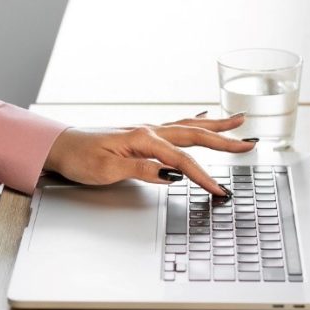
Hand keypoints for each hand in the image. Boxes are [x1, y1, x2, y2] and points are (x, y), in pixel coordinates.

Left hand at [42, 113, 251, 195]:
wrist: (59, 147)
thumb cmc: (79, 158)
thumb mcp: (108, 170)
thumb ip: (142, 170)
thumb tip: (170, 175)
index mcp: (143, 139)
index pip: (182, 162)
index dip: (203, 177)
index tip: (219, 191)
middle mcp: (148, 131)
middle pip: (194, 137)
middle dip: (224, 141)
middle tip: (250, 144)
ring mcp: (146, 131)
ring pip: (188, 127)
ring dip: (215, 127)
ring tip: (238, 123)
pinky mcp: (141, 135)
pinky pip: (175, 126)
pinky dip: (193, 123)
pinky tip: (202, 118)